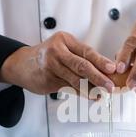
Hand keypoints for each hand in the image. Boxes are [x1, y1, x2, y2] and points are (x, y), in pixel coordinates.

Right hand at [0, 32, 115, 95]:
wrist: (22, 64)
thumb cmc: (49, 56)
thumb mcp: (64, 49)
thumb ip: (82, 58)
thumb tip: (107, 71)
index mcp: (64, 40)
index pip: (86, 51)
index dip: (101, 61)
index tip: (113, 69)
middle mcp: (56, 51)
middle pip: (81, 66)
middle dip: (98, 77)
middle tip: (110, 86)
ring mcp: (50, 66)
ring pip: (75, 80)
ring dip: (91, 89)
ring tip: (102, 94)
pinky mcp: (47, 80)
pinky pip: (68, 88)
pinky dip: (81, 93)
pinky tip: (90, 96)